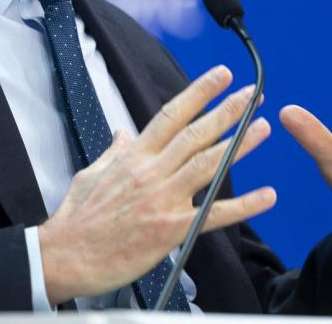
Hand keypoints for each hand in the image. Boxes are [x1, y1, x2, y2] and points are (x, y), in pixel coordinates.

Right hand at [38, 65, 275, 304]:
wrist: (65, 256)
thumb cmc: (76, 218)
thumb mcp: (91, 173)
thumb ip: (114, 152)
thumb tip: (123, 133)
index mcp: (133, 156)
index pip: (171, 115)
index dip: (199, 92)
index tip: (220, 76)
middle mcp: (150, 172)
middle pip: (196, 133)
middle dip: (228, 110)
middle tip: (253, 94)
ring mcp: (162, 199)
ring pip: (208, 164)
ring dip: (240, 144)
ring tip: (262, 127)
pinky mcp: (170, 229)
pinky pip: (213, 214)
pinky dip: (243, 206)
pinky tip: (266, 196)